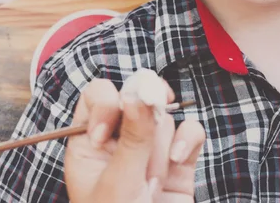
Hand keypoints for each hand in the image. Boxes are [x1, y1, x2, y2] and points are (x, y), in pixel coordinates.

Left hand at [65, 69, 204, 202]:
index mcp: (90, 144)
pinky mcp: (179, 161)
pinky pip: (189, 130)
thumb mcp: (118, 187)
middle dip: (145, 111)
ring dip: (163, 140)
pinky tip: (178, 163)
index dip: (106, 102)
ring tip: (154, 175)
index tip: (106, 133)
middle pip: (137, 94)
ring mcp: (152, 150)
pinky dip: (188, 141)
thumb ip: (132, 138)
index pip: (97, 96)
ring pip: (165, 114)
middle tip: (147, 130)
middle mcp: (120, 141)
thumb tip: (139, 92)